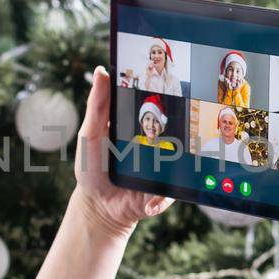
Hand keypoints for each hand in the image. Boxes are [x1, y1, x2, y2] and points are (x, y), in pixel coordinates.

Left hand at [72, 66, 171, 238]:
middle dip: (185, 125)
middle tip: (188, 117)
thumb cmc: (91, 167)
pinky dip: (160, 199)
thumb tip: (101, 71)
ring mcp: (162, 168)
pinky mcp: (162, 192)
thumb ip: (97, 105)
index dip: (165, 94)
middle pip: (176, 131)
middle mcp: (155, 145)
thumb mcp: (90, 133)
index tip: (172, 80)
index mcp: (139, 127)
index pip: (156, 107)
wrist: (97, 206)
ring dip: (179, 162)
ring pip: (181, 161)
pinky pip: (171, 193)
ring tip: (167, 164)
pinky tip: (150, 202)